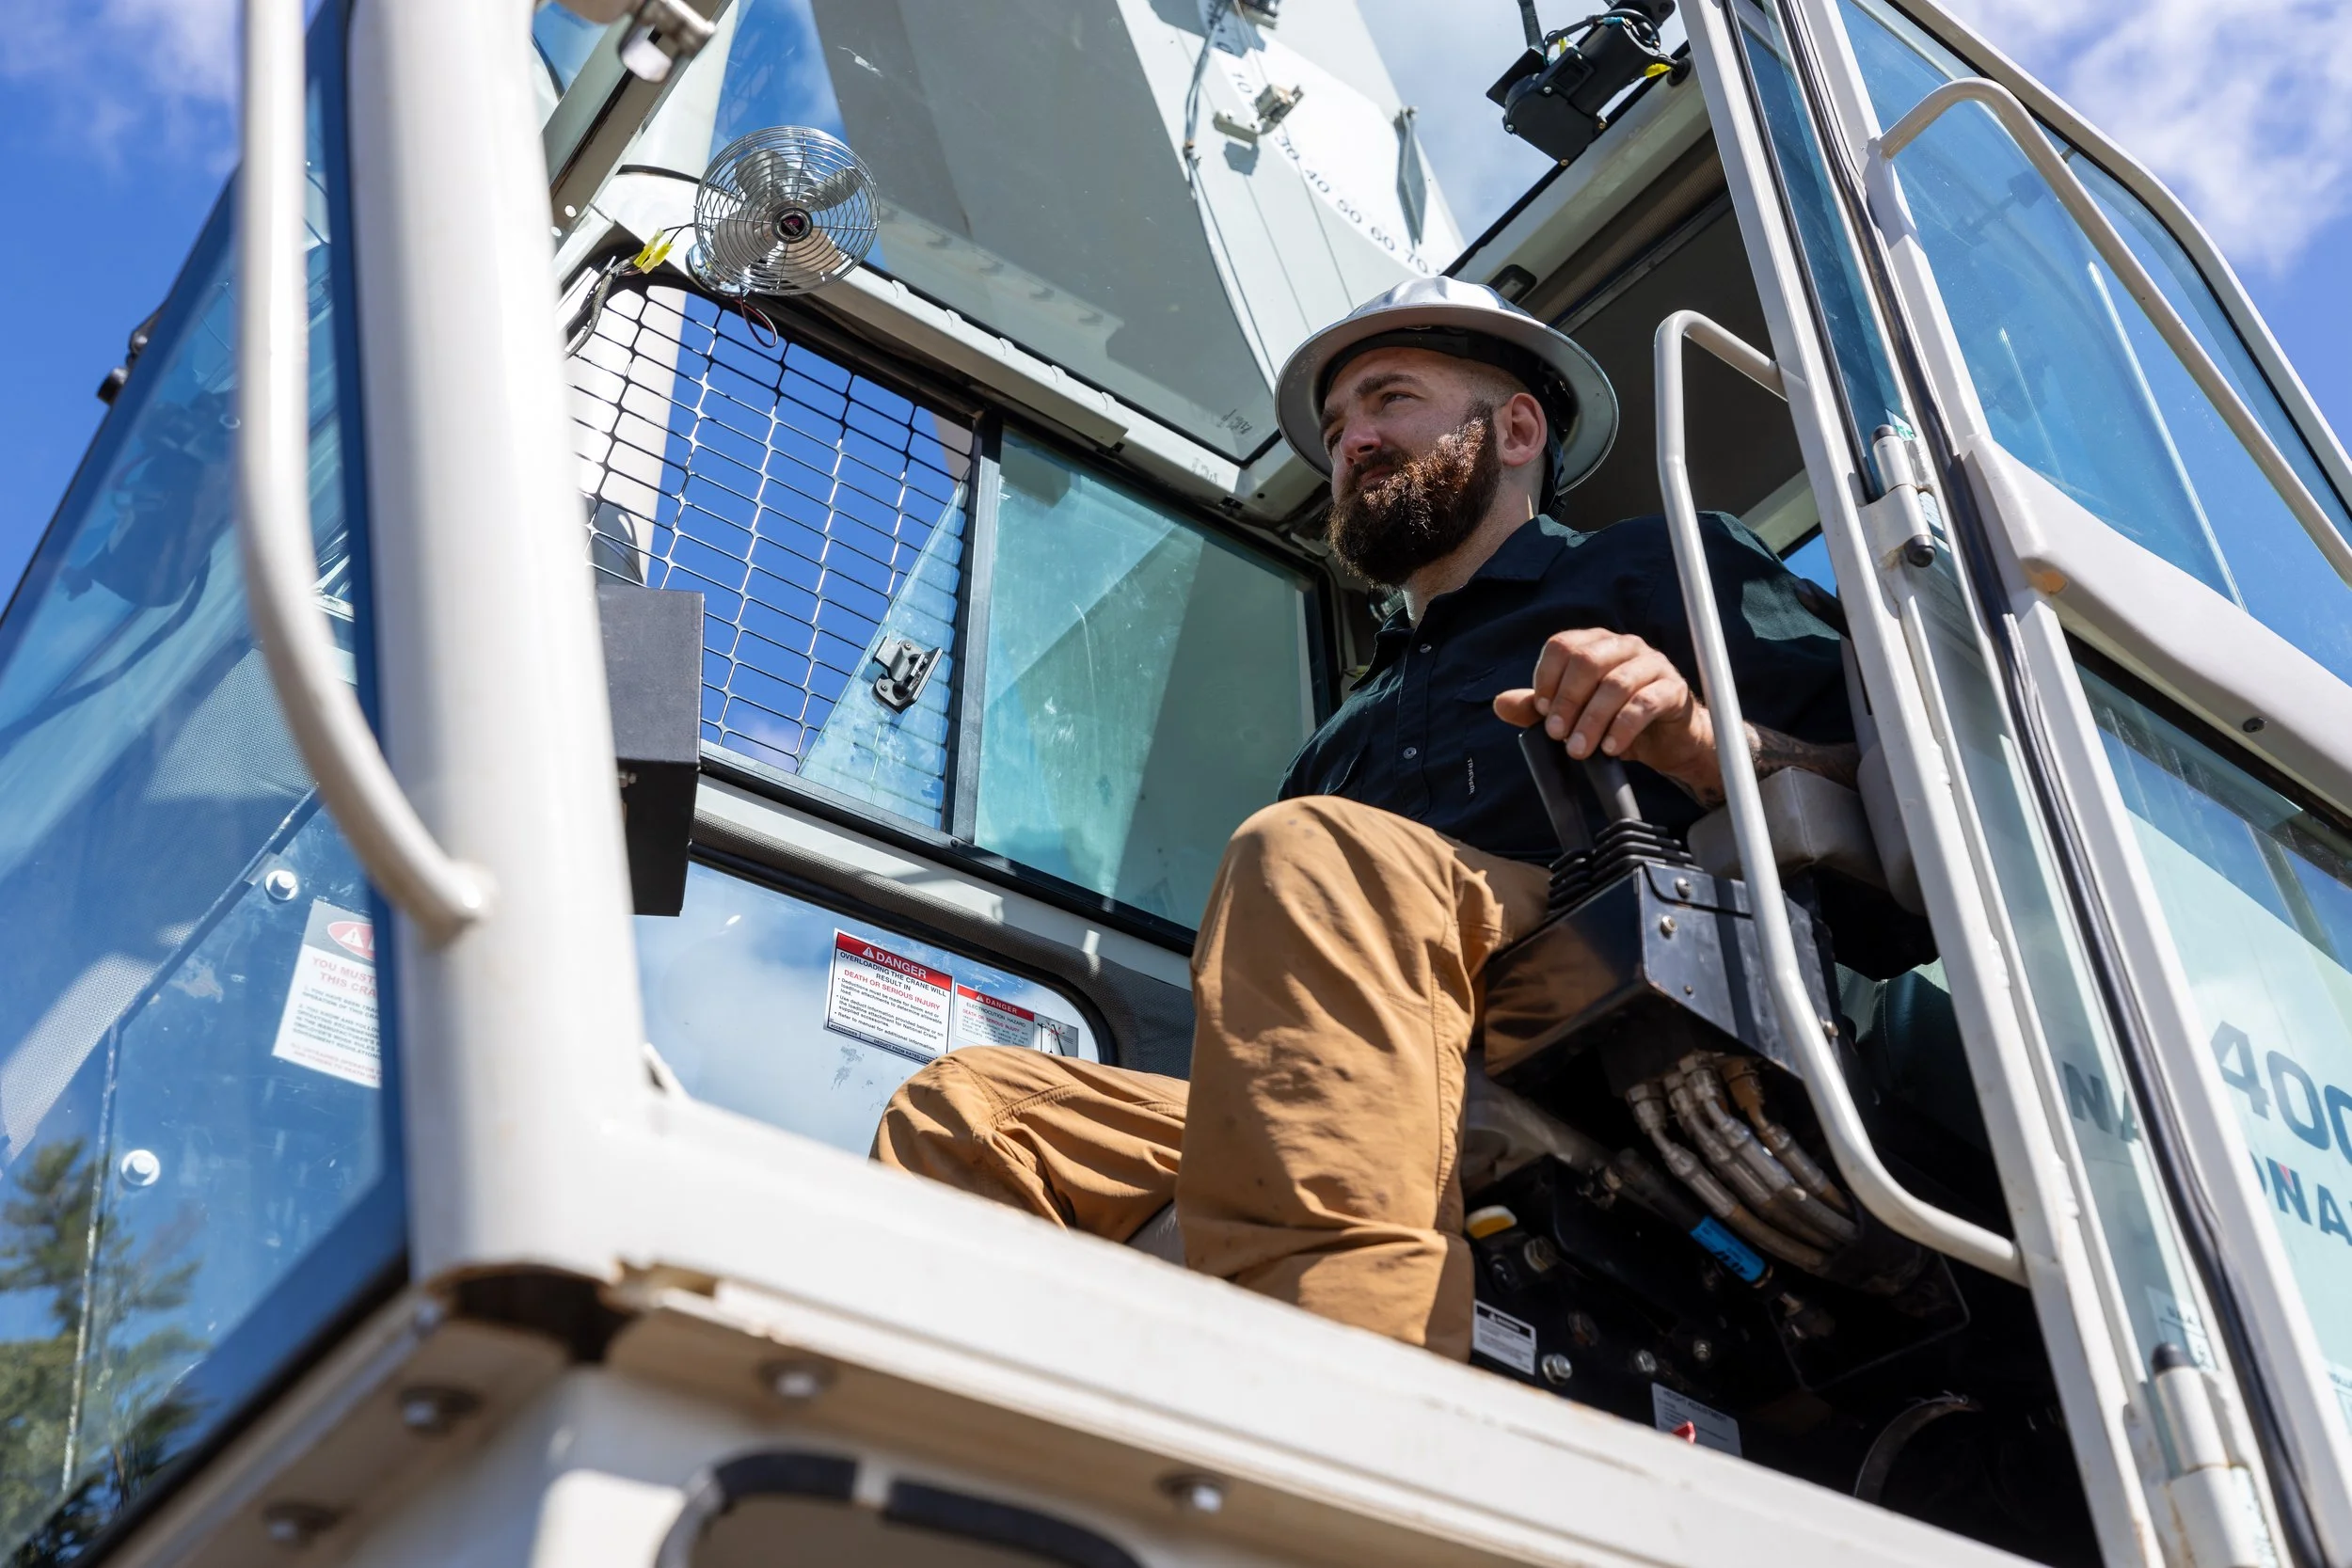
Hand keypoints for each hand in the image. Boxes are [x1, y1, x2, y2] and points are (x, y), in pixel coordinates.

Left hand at [1493, 628, 1721, 796]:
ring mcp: (1652, 664)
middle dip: (1567, 700)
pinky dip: (1623, 727)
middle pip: (1588, 660)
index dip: (1547, 678)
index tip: (1542, 711)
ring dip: (1592, 720)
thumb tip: (1501, 703)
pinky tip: (1610, 748)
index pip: (1562, 645)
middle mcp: (1623, 646)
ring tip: (1579, 749)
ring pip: (1617, 683)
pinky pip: (1646, 703)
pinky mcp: (1673, 689)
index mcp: (1595, 644)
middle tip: (1557, 734)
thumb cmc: (1616, 720)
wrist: (1665, 739)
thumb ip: (1538, 708)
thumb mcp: (1573, 715)